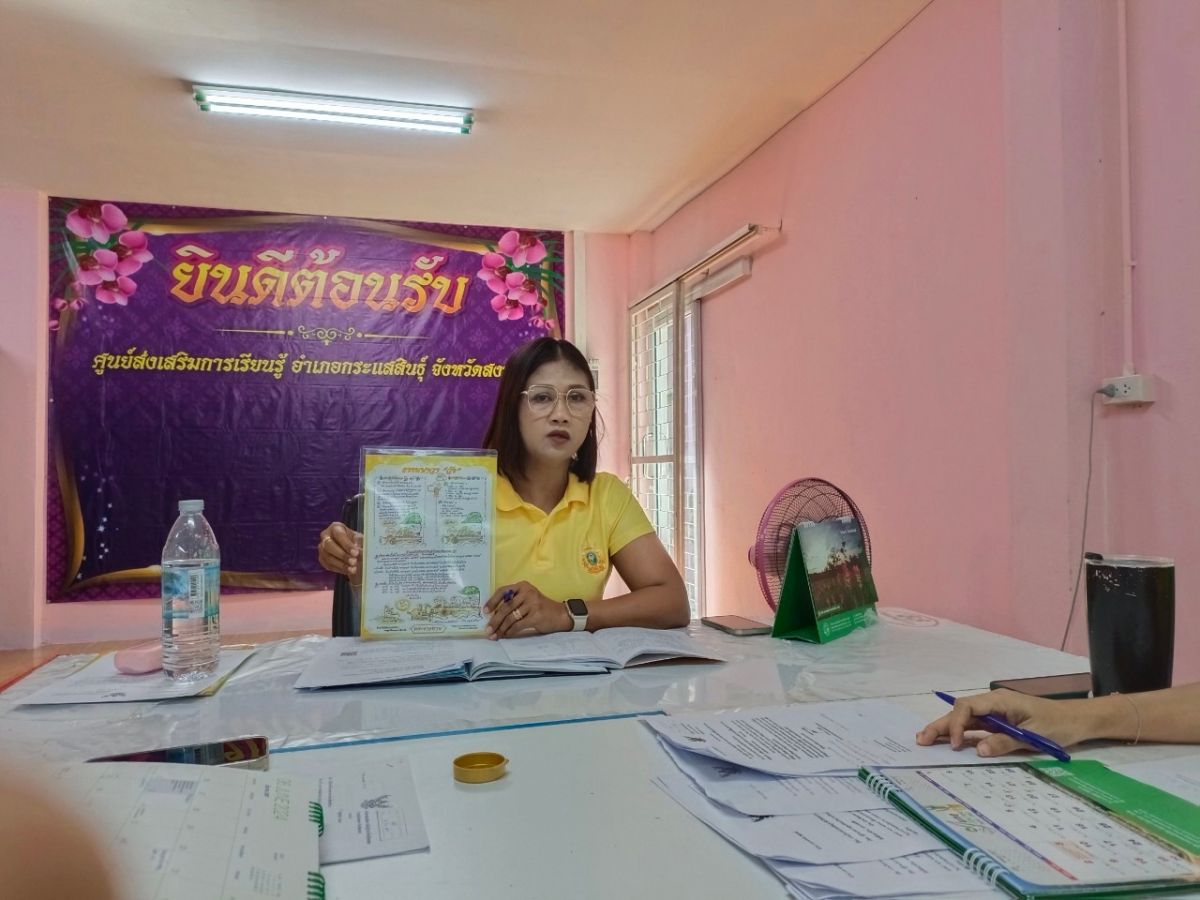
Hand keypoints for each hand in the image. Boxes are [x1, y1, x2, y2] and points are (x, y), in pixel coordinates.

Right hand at [317, 522, 362, 585]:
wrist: (354, 552)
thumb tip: (359, 549)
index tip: (356, 553)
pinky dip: (339, 569)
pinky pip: (328, 565)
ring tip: (353, 569)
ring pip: (328, 557)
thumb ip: (360, 543)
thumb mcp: (361, 540)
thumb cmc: (357, 542)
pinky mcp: (322, 559)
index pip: (339, 535)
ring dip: (341, 564)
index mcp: (336, 528)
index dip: (347, 544)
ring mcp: (322, 548)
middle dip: (342, 555)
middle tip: (354, 562)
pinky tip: (348, 571)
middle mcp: (326, 536)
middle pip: (330, 545)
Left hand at [482, 581, 569, 639]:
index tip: (485, 611)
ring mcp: (533, 603)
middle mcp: (527, 592)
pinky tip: (506, 635)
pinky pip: (518, 625)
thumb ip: (514, 602)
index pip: (503, 591)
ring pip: (511, 617)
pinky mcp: (536, 615)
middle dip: (495, 620)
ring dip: (501, 628)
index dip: (492, 601)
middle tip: (488, 630)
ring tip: (495, 635)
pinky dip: (510, 631)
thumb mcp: (527, 599)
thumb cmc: (540, 608)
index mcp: (523, 586)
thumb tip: (493, 615)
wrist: (560, 615)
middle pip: (506, 607)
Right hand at [915, 689, 1094, 756]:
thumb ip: (1005, 741)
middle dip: (941, 724)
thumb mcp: (1034, 736)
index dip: (957, 724)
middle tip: (922, 740)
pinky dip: (960, 733)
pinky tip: (948, 741)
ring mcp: (995, 712)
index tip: (957, 744)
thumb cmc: (1058, 725)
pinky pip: (975, 726)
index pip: (969, 707)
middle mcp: (993, 704)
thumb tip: (978, 750)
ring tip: (926, 740)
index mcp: (1001, 701)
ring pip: (964, 718)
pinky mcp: (998, 721)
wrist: (1077, 720)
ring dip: (946, 729)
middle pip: (960, 711)